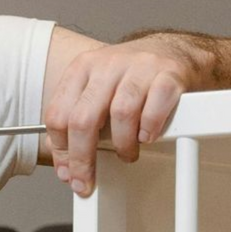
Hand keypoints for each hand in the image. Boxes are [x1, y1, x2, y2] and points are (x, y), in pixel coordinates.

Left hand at [43, 35, 203, 196]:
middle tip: (87, 180)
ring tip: (127, 153)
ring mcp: (139, 67)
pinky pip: (155, 108)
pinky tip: (146, 136)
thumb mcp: (96, 92)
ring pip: (121, 114)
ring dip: (122, 145)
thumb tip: (67, 165)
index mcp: (82, 68)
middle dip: (82, 158)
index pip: (58, 114)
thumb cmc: (130, 79)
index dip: (61, 151)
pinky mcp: (169, 74)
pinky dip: (149, 129)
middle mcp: (108, 64)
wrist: (172, 52)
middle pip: (83, 118)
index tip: (68, 173)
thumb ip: (77, 122)